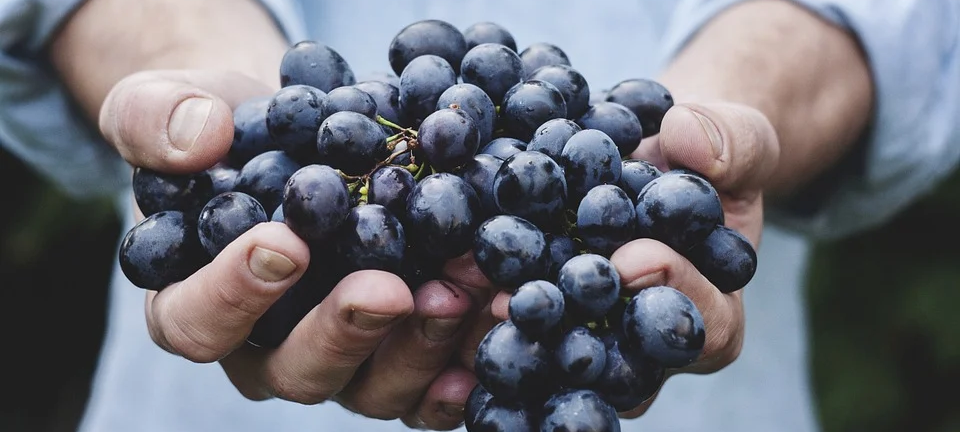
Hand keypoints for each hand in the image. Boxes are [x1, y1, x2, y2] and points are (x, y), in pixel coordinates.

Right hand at [100, 69, 495, 429]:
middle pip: (296, 371)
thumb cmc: (224, 132)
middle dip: (346, 333)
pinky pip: (427, 383)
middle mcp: (266, 348)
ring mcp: (337, 357)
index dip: (234, 295)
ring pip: (371, 387)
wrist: (296, 137)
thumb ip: (156, 120)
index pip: (197, 323)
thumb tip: (199, 140)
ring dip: (419, 346)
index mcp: (194, 302)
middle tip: (389, 289)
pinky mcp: (394, 352)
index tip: (285, 244)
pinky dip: (461, 363)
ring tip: (461, 291)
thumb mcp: (167, 105)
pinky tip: (492, 325)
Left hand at [484, 101, 779, 417]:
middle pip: (618, 363)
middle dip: (573, 329)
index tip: (633, 257)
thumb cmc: (704, 157)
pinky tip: (442, 286)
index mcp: (711, 314)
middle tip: (526, 301)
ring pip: (554, 359)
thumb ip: (731, 143)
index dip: (673, 293)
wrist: (652, 159)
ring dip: (511, 331)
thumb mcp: (736, 138)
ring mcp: (589, 340)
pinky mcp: (540, 322)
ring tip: (470, 295)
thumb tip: (688, 138)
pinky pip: (512, 330)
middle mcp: (645, 347)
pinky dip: (476, 311)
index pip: (704, 326)